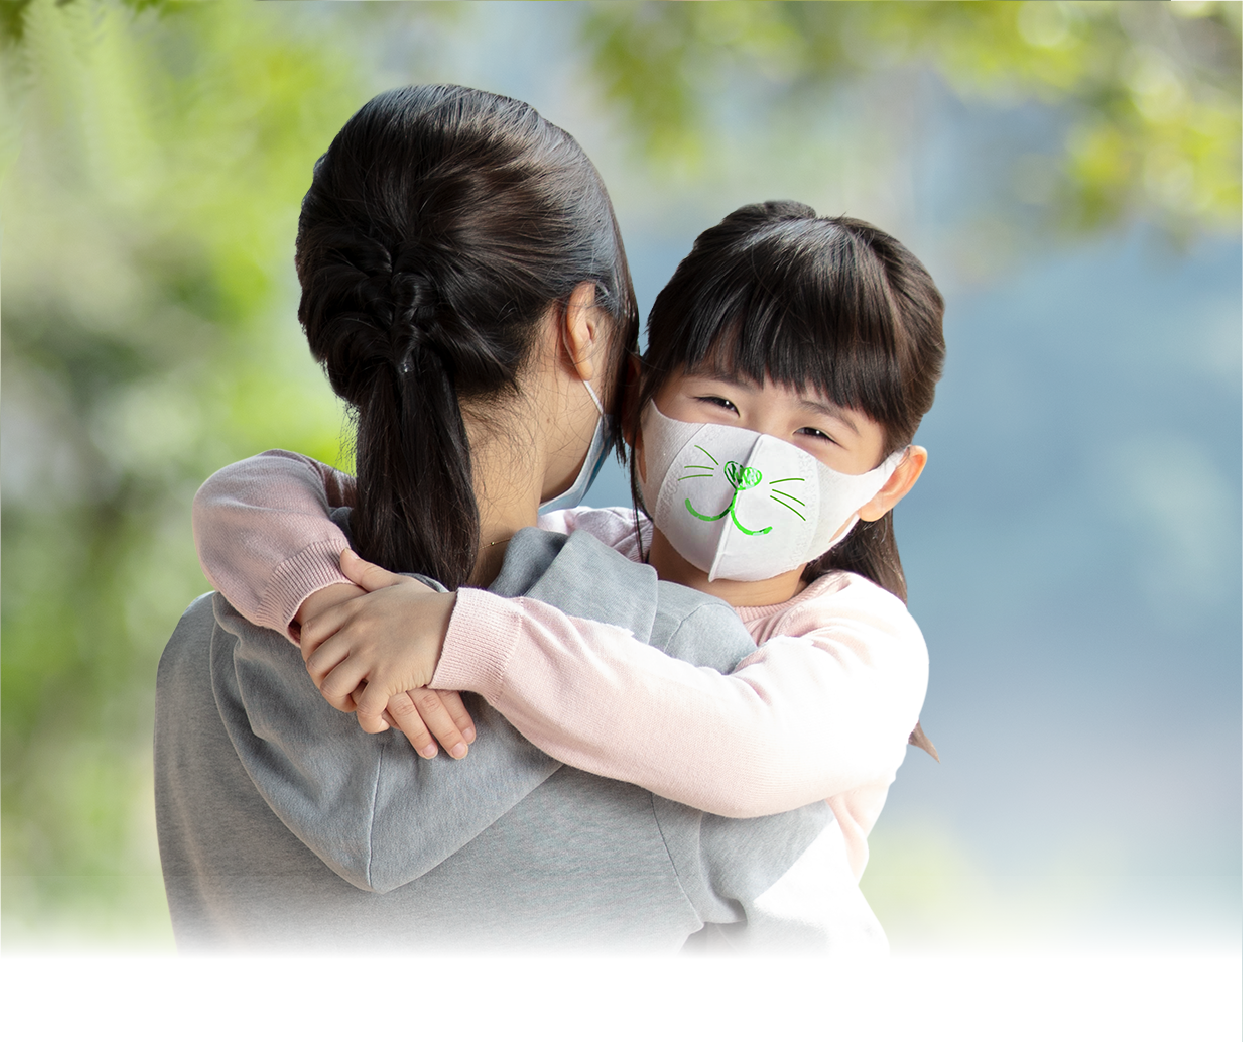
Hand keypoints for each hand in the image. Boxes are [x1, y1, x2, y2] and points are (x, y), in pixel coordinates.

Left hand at [298, 549, 474, 758]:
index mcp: (355, 609)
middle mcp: (356, 631)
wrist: (460, 626)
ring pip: (332, 688)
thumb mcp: (397, 583)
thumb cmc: (431, 606)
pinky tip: (379, 722)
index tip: (325, 665)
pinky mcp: (387, 678)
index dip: (310, 652)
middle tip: (341, 691)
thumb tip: (341, 555)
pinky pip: (364, 708)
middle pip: (315, 664)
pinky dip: (368, 721)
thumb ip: (366, 572)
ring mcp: (369, 655)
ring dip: (340, 703)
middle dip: (322, 682)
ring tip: (357, 707)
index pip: (312, 632)